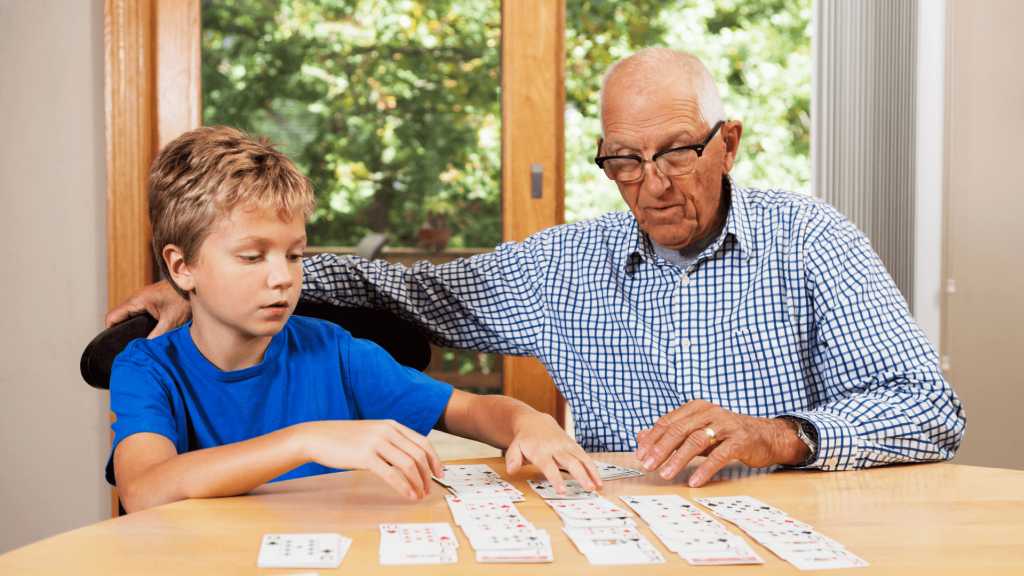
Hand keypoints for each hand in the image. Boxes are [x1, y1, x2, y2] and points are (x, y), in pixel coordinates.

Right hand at [105, 280, 190, 338]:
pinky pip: (136, 312)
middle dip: (119, 331)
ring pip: (127, 315)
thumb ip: (157, 336)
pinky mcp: (150, 301)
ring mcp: (142, 299)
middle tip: (123, 346)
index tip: (113, 345)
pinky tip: (143, 333)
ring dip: (128, 326)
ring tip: (132, 342)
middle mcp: (136, 298)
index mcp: (136, 301)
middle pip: (118, 317)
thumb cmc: (183, 299)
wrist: (194, 284)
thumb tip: (144, 349)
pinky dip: (136, 322)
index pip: (112, 317)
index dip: (109, 332)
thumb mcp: (171, 322)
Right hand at [297, 420, 441, 500]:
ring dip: (418, 482)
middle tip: (429, 488)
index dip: (434, 459)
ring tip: (420, 494)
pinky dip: (404, 486)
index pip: (422, 442)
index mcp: (392, 425)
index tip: (438, 473)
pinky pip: (392, 474)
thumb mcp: (372, 433)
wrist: (317, 437)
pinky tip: (408, 495)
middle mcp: (388, 431)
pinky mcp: (366, 456)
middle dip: (428, 474)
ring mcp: (377, 443)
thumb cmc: (344, 439)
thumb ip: (390, 441)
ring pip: (408, 465)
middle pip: (419, 454)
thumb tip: (409, 460)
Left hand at [505, 412, 601, 494]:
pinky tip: (598, 480)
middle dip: (581, 476)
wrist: (534, 422)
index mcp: (541, 451)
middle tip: (589, 489)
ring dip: (591, 472)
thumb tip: (511, 470)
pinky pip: (585, 456)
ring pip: (582, 458)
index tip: (562, 491)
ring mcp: (566, 445)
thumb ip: (513, 459)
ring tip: (598, 486)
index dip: (556, 478)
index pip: (549, 466)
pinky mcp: (573, 445)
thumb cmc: (524, 439)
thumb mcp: (514, 447)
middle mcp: (556, 448)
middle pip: (571, 462)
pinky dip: (593, 468)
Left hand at [634, 400, 806, 487]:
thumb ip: (671, 434)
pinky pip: (719, 455)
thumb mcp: (697, 431)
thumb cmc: (726, 435)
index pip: (668, 422)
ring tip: (666, 474)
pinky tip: (694, 480)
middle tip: (647, 464)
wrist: (765, 436)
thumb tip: (641, 437)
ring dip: (678, 459)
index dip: (652, 439)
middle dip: (660, 448)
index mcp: (696, 408)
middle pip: (679, 430)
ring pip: (696, 441)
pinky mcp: (740, 440)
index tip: (639, 454)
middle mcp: (709, 412)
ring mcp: (726, 425)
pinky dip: (705, 469)